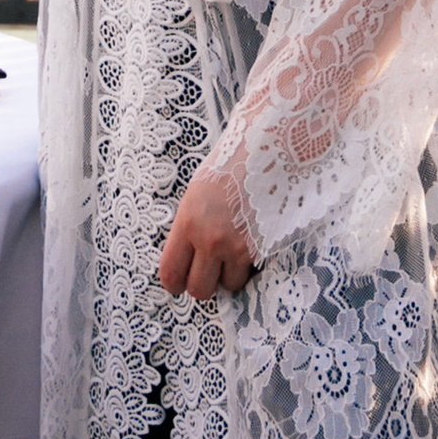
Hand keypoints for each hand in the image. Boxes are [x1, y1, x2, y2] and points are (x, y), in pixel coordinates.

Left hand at [158, 167, 254, 299]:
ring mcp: (236, 246)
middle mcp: (209, 238)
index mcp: (187, 220)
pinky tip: (249, 244)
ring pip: (228, 286)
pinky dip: (248, 267)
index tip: (179, 282)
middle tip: (208, 270)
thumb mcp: (197, 193)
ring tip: (232, 251)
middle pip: (199, 289)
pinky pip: (250, 275)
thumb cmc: (229, 165)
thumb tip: (185, 257)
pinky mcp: (260, 248)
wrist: (266, 149)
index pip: (171, 272)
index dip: (174, 283)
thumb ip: (189, 227)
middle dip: (202, 283)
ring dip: (228, 275)